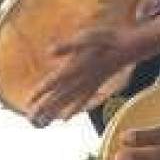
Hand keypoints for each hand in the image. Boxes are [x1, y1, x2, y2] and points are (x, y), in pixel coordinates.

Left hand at [24, 24, 149, 126]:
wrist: (132, 47)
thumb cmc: (109, 39)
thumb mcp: (87, 37)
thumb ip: (67, 47)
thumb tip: (49, 52)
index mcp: (77, 68)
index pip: (54, 81)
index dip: (41, 91)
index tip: (28, 100)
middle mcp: (82, 79)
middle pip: (60, 95)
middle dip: (45, 106)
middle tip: (30, 118)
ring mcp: (90, 84)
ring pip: (69, 100)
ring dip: (55, 111)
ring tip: (42, 121)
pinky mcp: (96, 84)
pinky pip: (82, 100)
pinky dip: (73, 110)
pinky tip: (65, 119)